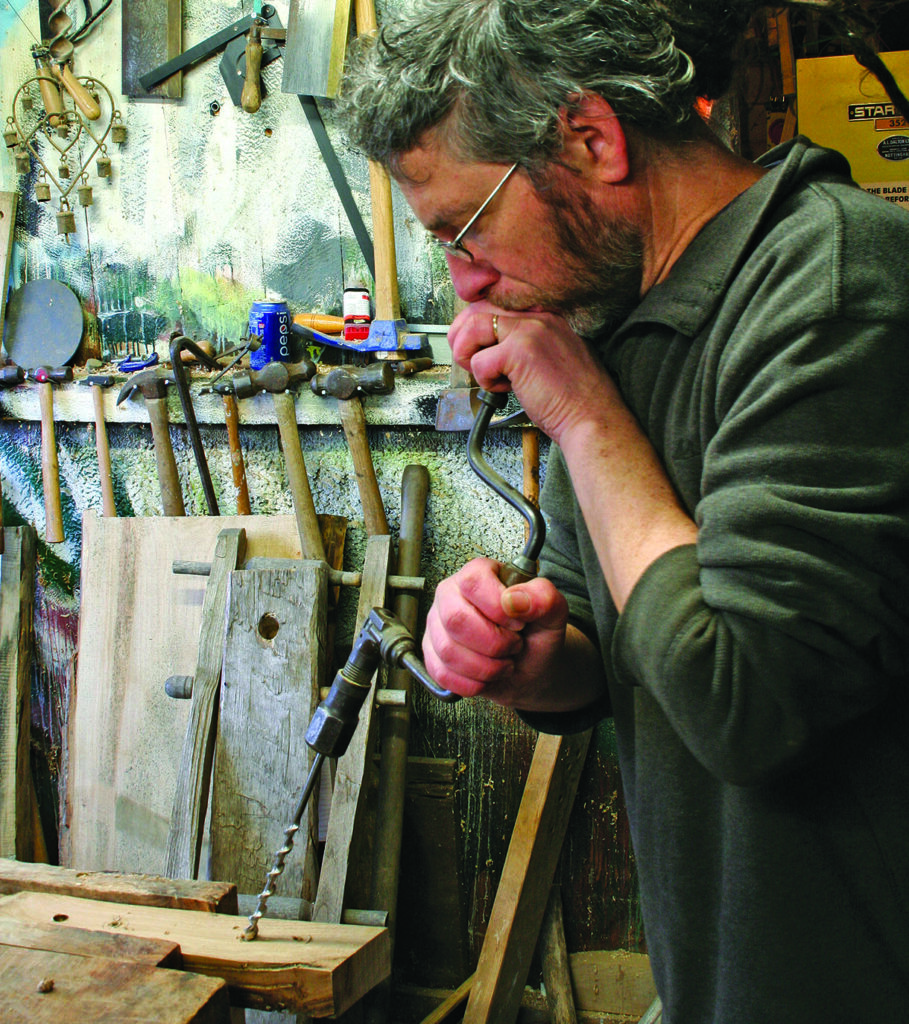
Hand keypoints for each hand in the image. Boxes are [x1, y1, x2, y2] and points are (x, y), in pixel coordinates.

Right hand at [422, 557, 575, 709]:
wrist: (529, 669)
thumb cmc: (536, 636)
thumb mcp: (553, 614)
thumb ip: (543, 597)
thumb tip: (514, 599)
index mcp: (479, 574)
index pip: (473, 582)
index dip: (497, 607)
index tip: (519, 623)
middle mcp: (451, 595)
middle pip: (456, 619)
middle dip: (494, 643)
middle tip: (514, 645)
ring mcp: (437, 625)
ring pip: (448, 650)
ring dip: (486, 667)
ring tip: (504, 661)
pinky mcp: (431, 654)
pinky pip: (443, 674)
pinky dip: (473, 683)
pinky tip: (488, 676)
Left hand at [448, 300, 621, 445]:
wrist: (593, 418)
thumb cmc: (573, 398)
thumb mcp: (548, 358)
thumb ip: (520, 345)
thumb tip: (485, 347)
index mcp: (544, 316)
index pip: (494, 304)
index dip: (475, 327)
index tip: (475, 348)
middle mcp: (537, 316)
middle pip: (478, 308)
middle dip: (463, 337)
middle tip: (470, 363)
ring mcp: (529, 331)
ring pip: (472, 327)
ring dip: (468, 356)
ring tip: (488, 377)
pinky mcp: (521, 352)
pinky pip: (479, 361)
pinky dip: (486, 382)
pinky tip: (507, 390)